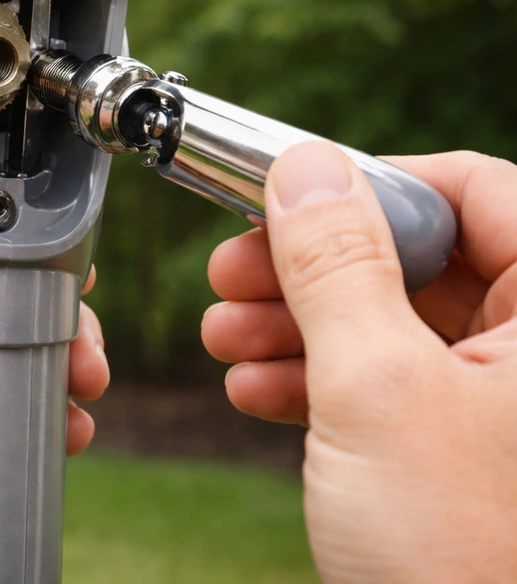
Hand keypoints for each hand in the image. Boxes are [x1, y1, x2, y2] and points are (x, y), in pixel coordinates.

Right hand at [202, 143, 516, 583]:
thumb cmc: (461, 558)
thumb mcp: (377, 389)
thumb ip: (336, 266)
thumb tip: (304, 168)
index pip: (474, 191)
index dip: (370, 184)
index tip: (286, 197)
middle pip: (414, 256)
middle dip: (307, 265)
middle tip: (231, 270)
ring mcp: (493, 399)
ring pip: (385, 320)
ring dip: (293, 323)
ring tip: (224, 337)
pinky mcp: (454, 445)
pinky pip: (381, 382)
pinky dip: (312, 379)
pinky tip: (255, 389)